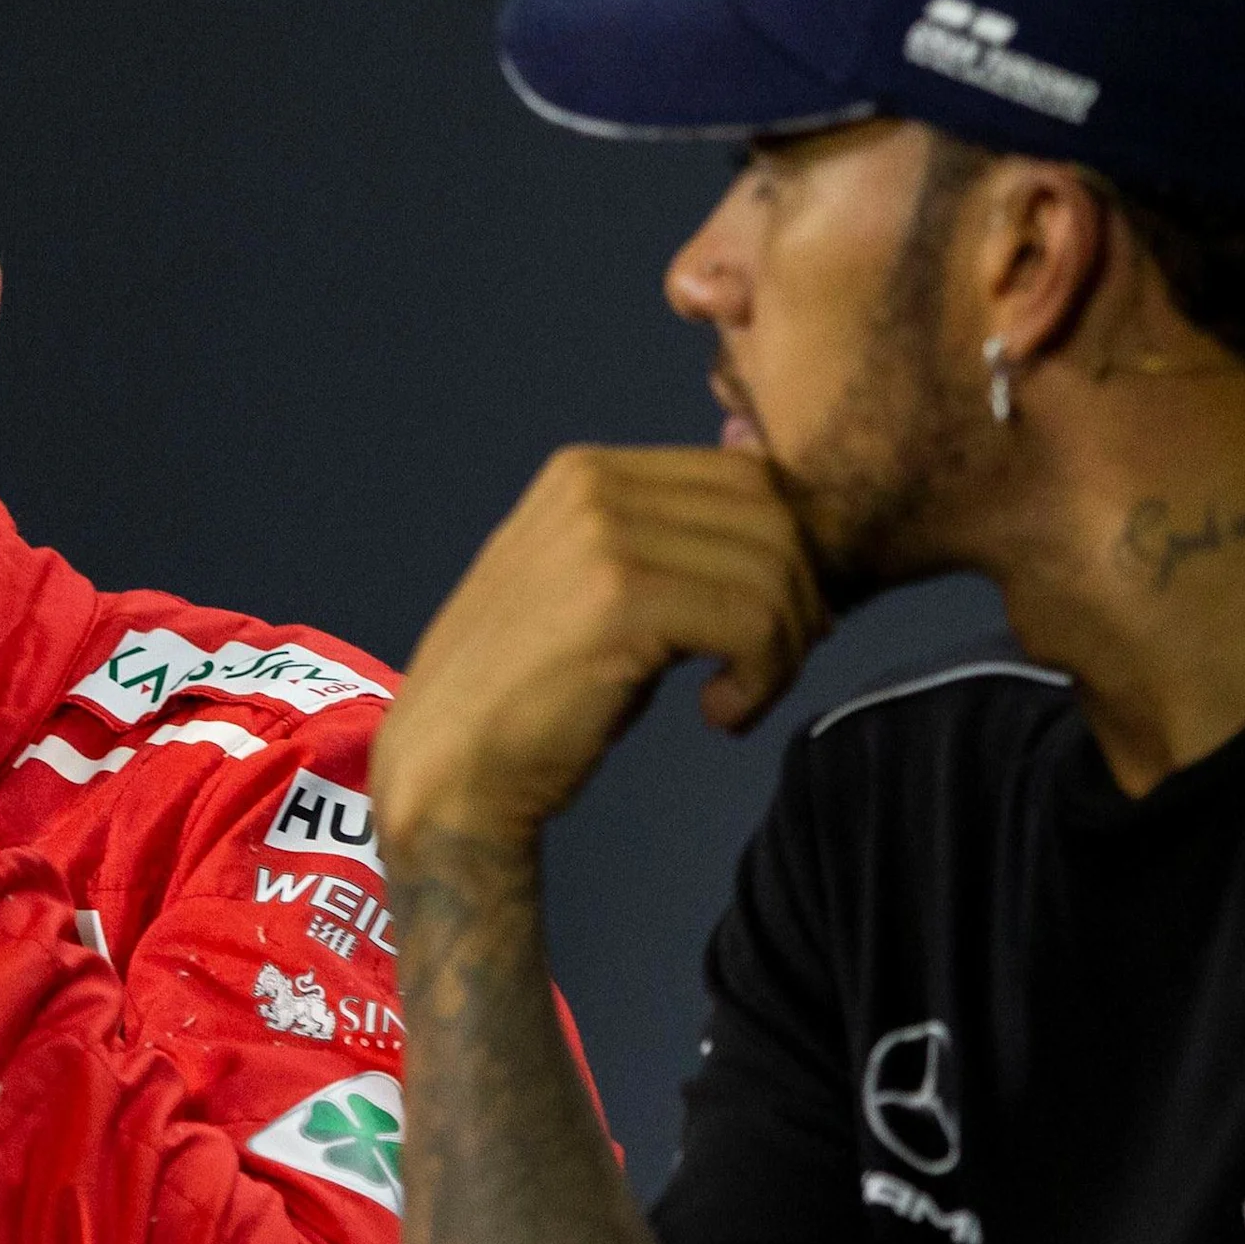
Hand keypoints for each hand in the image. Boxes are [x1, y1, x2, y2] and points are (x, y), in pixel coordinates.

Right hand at [375, 445, 824, 849]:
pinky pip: (752, 621)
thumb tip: (783, 539)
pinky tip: (720, 714)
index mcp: (587, 472)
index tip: (771, 629)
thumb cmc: (528, 700)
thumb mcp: (597, 593)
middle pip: (769, 515)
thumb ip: (666, 549)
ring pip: (770, 570)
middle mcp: (593, 485)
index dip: (786, 553)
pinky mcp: (620, 600)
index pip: (745, 478)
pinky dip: (762, 678)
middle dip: (796, 598)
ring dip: (781, 649)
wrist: (448, 771)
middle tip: (769, 669)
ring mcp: (603, 537)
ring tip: (738, 699)